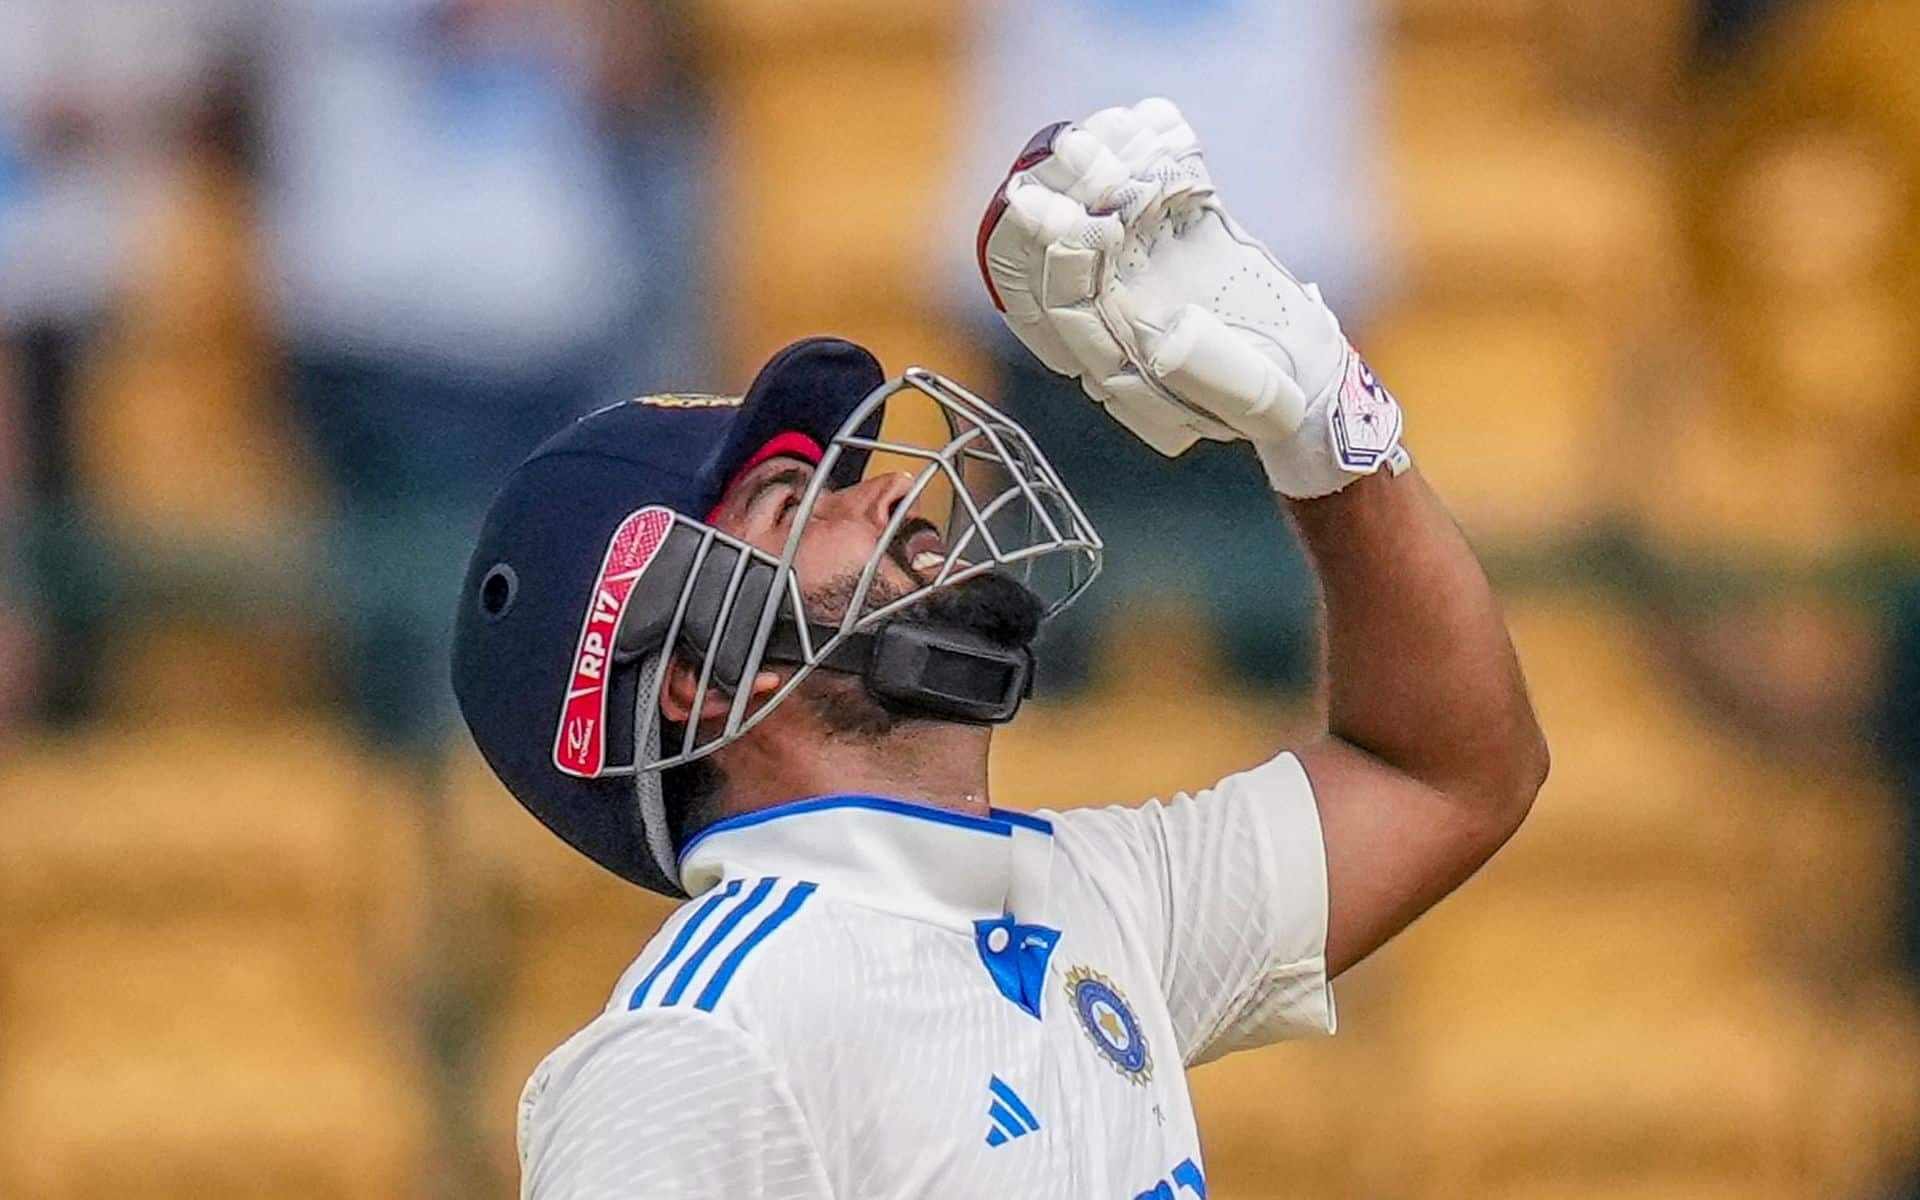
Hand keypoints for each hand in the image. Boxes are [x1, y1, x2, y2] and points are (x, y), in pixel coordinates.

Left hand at [977, 97, 1407, 497]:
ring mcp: (1141, 267)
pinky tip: (1157, 118)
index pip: (1064, 310)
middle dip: (1062, 206)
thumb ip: (1210, 375)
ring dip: (1100, 168)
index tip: (1079, 227)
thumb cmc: (1277, 399)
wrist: (1305, 370)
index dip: (1063, 268)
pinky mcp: (1175, 233)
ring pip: (1100, 210)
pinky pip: (1155, 186)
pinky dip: (1157, 150)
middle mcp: (1113, 308)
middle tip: (1067, 156)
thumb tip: (1163, 337)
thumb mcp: (1257, 403)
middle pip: (1064, 253)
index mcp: (1117, 357)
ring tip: (1103, 130)